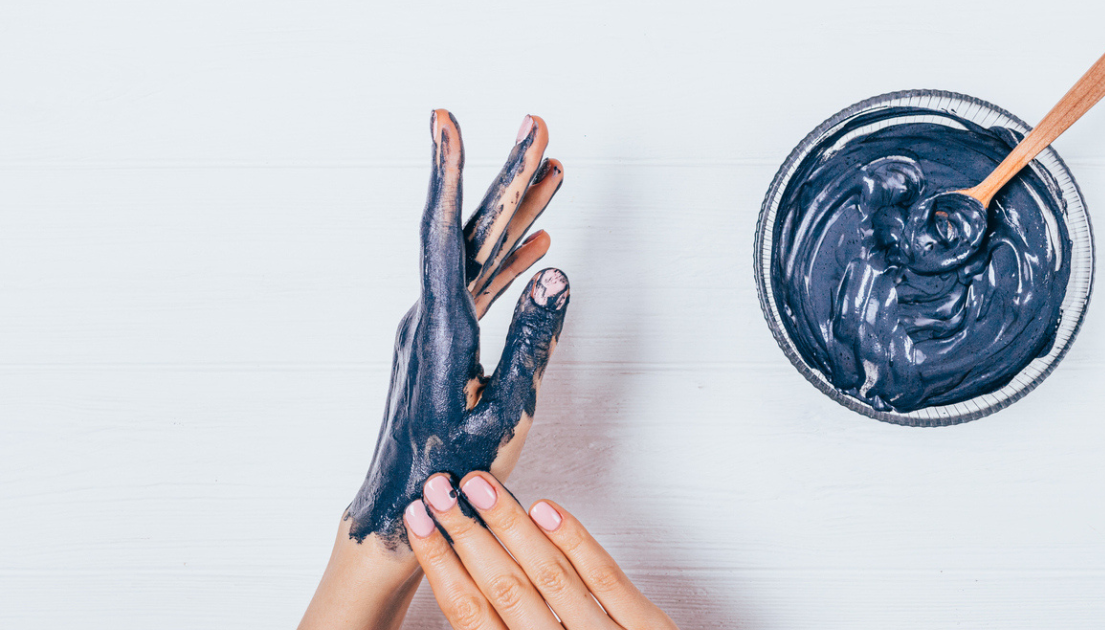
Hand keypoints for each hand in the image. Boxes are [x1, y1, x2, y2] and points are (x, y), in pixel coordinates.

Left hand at [345, 110, 569, 546]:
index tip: (446, 122)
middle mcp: (429, 317)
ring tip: (551, 173)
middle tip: (537, 128)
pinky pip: (477, 285)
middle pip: (470, 230)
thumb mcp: (504, 413)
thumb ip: (533, 342)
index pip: (443, 233)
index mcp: (439, 330)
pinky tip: (535, 244)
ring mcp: (433, 327)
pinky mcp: (442, 341)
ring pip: (477, 254)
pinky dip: (507, 260)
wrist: (403, 507)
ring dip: (515, 214)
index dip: (450, 172)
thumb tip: (557, 276)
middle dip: (507, 177)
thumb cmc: (450, 473)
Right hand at [405, 472, 678, 629]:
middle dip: (466, 535)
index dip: (441, 565)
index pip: (470, 614)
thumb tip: (460, 583)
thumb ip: (499, 629)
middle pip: (504, 588)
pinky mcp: (648, 628)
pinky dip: (574, 541)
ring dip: (510, 526)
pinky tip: (545, 510)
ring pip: (550, 576)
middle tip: (439, 491)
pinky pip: (606, 578)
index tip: (418, 525)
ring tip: (480, 488)